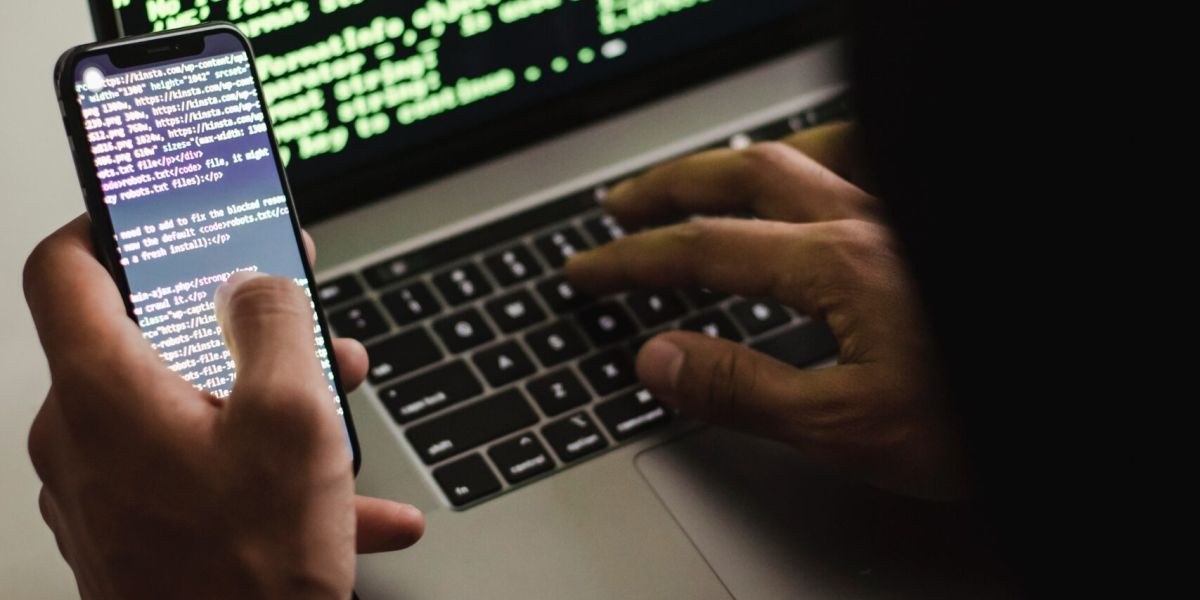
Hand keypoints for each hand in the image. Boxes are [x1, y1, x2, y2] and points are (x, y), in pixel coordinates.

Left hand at [24, 216, 423, 598]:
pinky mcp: (129, 532)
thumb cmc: (249, 571)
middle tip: (295, 316)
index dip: (108, 222)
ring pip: (184, 410)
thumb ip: (275, 324)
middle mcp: (83, 439)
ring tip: (337, 411)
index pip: (64, 268)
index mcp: (105, 392)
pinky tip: (342, 499)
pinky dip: (260, 470)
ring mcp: (102, 493)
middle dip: (236, 325)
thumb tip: (257, 281)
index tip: (153, 212)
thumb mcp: (293, 419)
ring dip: (262, 399)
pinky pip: (196, 474)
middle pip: (148, 342)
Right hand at [565, 124, 965, 499]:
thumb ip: (745, 389)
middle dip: (669, 189)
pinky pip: (864, 160)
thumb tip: (659, 359)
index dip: (633, 260)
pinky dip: (817, 157)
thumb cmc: (982, 418)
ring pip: (803, 153)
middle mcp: (869, 222)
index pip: (705, 251)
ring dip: (735, 163)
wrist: (1082, 408)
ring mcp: (902, 215)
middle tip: (622, 208)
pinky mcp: (925, 229)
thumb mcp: (848, 428)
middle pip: (743, 177)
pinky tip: (811, 174)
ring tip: (700, 180)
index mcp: (838, 266)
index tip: (588, 269)